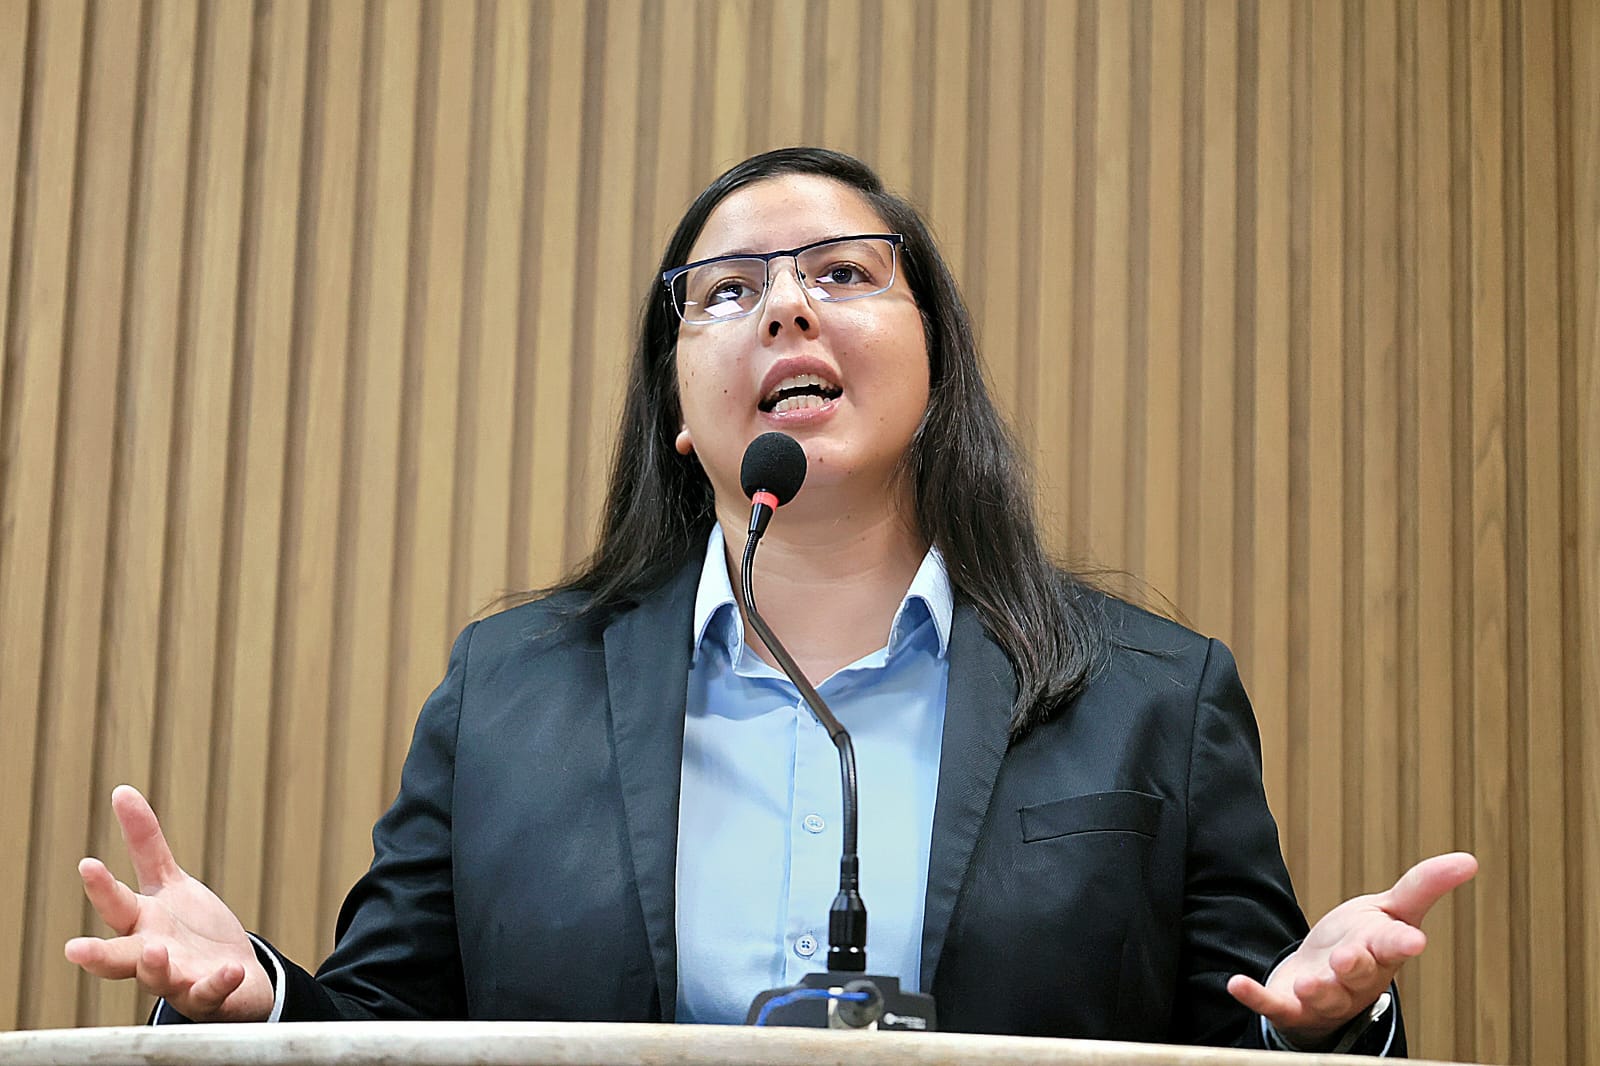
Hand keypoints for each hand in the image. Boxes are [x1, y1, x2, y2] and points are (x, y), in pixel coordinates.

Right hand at [63, 785, 274, 1021]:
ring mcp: (178, 978)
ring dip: (154, 967)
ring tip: (155, 950)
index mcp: (141, 924)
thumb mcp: (171, 883)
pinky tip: (230, 969)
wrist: (232, 977)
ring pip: (158, 979)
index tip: (89, 863)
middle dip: (97, 954)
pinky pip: (210, 992)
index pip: (117, 904)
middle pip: (120, 955)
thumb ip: (146, 844)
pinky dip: (218, 983)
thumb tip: (122, 791)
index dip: (103, 886)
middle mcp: (152, 954)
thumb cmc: (190, 930)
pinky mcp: (210, 995)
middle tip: (75, 949)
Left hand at [1226, 851, 1477, 1046]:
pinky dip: (1255, 996)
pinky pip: (1273, 1005)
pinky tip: (1236, 984)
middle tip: (1348, 957)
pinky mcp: (1289, 1005)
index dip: (1402, 943)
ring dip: (1315, 989)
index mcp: (1381, 952)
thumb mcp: (1391, 911)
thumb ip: (1424, 887)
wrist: (1326, 978)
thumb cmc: (1363, 943)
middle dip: (1354, 966)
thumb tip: (1470, 860)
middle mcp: (1355, 979)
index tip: (1414, 940)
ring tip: (1307, 982)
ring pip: (1322, 995)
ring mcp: (1323, 995)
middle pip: (1357, 973)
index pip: (1394, 947)